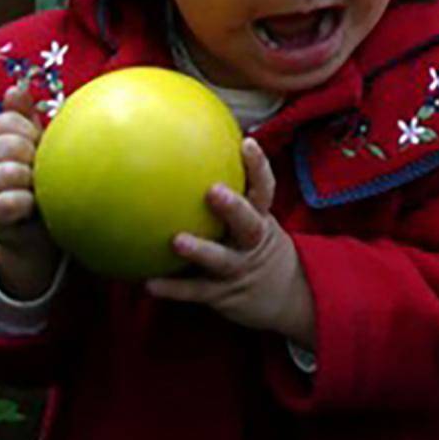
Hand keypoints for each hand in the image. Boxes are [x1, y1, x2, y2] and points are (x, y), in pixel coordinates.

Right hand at [0, 82, 60, 297]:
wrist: (34, 226)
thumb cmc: (36, 176)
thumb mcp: (31, 143)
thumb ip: (23, 116)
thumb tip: (16, 88)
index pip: (10, 121)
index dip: (33, 133)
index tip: (36, 147)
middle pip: (12, 144)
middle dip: (34, 157)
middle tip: (36, 171)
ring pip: (12, 172)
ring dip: (33, 181)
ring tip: (34, 188)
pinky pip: (12, 201)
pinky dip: (29, 203)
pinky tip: (31, 206)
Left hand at [146, 138, 315, 347]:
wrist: (288, 296)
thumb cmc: (257, 248)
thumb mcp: (257, 222)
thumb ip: (233, 198)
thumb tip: (191, 155)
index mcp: (262, 221)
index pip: (265, 190)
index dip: (259, 167)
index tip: (247, 143)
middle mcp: (253, 243)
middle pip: (249, 224)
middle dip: (233, 208)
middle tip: (213, 191)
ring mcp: (240, 270)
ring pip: (221, 260)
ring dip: (200, 250)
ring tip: (177, 240)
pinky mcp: (224, 295)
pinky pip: (197, 291)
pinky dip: (174, 288)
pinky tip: (149, 284)